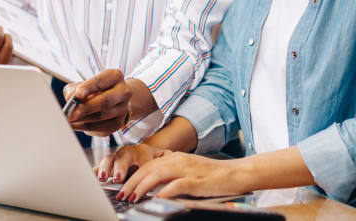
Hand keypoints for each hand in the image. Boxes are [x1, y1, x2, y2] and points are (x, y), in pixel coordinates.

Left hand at [63, 69, 132, 136]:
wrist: (115, 99)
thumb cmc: (96, 89)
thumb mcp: (85, 83)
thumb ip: (75, 88)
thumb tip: (70, 98)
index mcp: (115, 76)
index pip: (101, 81)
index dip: (88, 87)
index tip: (77, 94)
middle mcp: (123, 91)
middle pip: (105, 101)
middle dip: (86, 108)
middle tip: (71, 114)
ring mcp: (123, 109)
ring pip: (101, 117)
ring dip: (83, 120)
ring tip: (69, 120)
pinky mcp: (118, 123)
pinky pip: (101, 128)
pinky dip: (86, 128)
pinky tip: (75, 125)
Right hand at [95, 143, 171, 183]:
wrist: (150, 153)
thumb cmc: (157, 159)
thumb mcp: (164, 160)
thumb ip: (165, 164)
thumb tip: (170, 170)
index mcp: (144, 150)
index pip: (143, 158)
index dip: (142, 167)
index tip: (143, 178)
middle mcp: (129, 152)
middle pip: (124, 156)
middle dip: (120, 167)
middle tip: (118, 178)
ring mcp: (118, 157)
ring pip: (111, 159)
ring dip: (106, 168)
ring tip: (103, 178)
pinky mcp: (109, 164)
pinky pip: (100, 165)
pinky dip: (96, 170)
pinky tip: (91, 176)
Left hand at [118, 152, 250, 201]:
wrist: (235, 173)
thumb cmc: (212, 175)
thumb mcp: (188, 169)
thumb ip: (172, 173)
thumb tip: (155, 186)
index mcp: (174, 157)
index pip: (147, 164)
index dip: (133, 175)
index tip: (122, 186)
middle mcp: (178, 160)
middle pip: (148, 168)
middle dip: (132, 181)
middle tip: (121, 194)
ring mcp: (186, 169)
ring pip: (157, 174)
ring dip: (142, 186)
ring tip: (132, 197)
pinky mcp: (195, 180)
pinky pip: (176, 185)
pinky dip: (164, 191)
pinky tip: (155, 198)